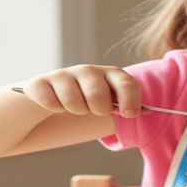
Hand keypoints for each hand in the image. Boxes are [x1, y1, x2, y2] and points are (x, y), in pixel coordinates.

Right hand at [21, 65, 141, 116]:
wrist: (43, 107)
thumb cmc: (81, 107)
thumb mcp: (105, 107)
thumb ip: (123, 108)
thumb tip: (146, 113)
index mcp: (108, 77)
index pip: (126, 81)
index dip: (130, 98)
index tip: (129, 114)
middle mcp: (87, 72)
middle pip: (98, 93)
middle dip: (97, 109)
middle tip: (91, 111)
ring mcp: (62, 75)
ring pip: (74, 101)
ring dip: (74, 111)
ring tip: (71, 109)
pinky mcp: (39, 83)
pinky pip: (50, 101)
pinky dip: (53, 108)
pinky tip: (52, 106)